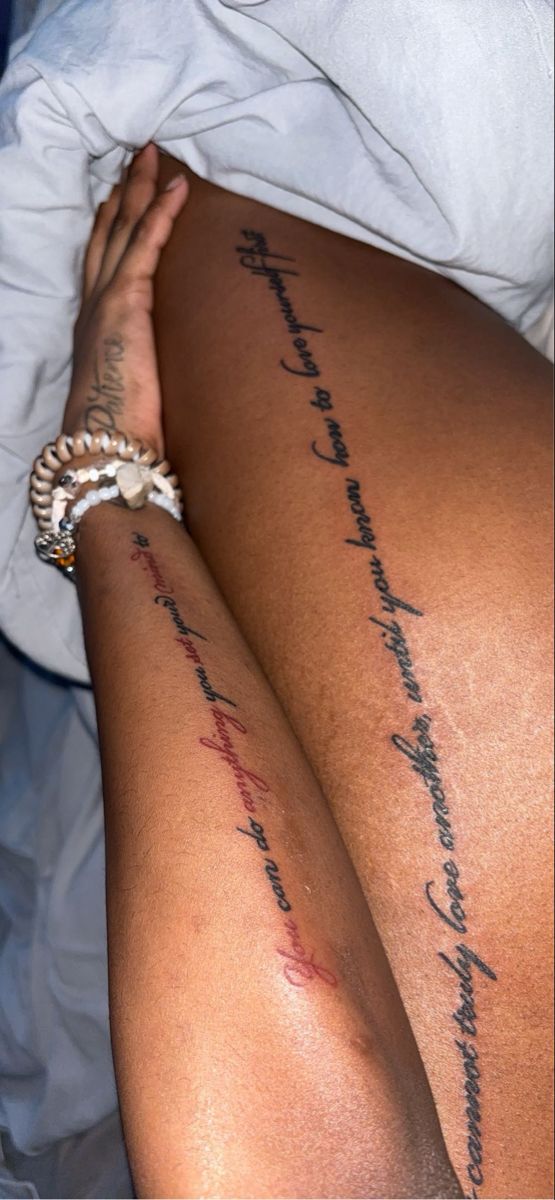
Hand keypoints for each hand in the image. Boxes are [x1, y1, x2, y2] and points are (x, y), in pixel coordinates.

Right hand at [62, 144, 187, 457]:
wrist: (105, 443)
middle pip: (107, 234)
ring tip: (154, 154)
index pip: (100, 262)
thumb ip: (143, 366)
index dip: (109, 226)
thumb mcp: (132, 387)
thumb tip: (168, 372)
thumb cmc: (119, 429)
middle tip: (136, 157)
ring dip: (139, 188)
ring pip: (123, 228)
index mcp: (93, 325)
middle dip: (121, 193)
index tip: (118, 198)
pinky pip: (146, 244)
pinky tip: (178, 187)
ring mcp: (107, 299)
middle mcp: (94, 305)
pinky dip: (161, 212)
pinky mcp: (127, 302)